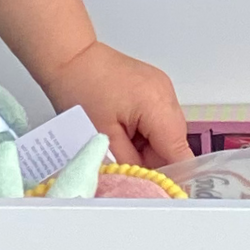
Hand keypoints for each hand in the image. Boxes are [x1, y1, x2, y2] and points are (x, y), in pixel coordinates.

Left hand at [38, 40, 187, 169]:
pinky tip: (121, 131)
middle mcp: (167, 94)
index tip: (158, 192)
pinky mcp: (153, 87)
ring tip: (118, 144)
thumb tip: (144, 182)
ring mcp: (161, 88)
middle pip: (174, 143)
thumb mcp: (103, 137)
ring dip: (146, 146)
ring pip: (165, 133)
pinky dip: (143, 132)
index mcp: (158, 105)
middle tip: (125, 165)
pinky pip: (157, 119)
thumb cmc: (80, 90)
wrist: (70, 57)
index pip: (180, 152)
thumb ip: (129, 164)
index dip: (171, 176)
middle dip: (152, 160)